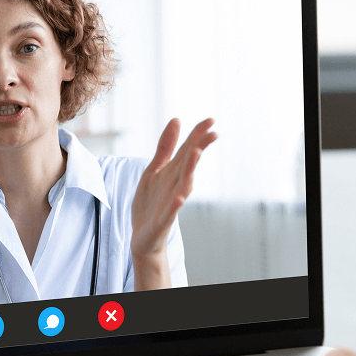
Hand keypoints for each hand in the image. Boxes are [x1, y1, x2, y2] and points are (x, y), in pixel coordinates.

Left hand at [130, 118, 216, 289]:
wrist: (142, 236)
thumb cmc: (150, 203)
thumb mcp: (154, 170)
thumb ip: (165, 147)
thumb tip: (176, 119)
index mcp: (173, 172)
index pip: (188, 150)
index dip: (198, 135)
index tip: (211, 120)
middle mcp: (175, 184)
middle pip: (189, 164)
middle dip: (200, 148)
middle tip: (213, 133)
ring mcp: (171, 202)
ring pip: (183, 184)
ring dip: (190, 170)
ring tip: (196, 154)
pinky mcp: (163, 219)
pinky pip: (171, 211)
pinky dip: (176, 205)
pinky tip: (179, 197)